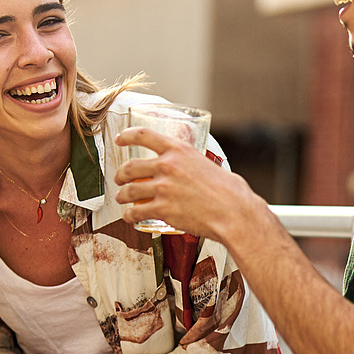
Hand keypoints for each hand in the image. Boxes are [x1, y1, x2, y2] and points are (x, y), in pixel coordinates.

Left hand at [114, 126, 247, 240]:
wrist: (234, 213)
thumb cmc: (229, 192)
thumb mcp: (207, 164)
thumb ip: (191, 164)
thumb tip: (190, 169)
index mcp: (179, 150)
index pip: (143, 135)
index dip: (126, 136)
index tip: (119, 139)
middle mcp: (167, 166)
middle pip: (130, 166)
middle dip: (120, 174)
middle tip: (119, 179)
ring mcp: (163, 188)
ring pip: (129, 191)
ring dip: (121, 196)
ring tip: (121, 199)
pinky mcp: (162, 209)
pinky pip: (136, 212)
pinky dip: (129, 216)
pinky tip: (130, 217)